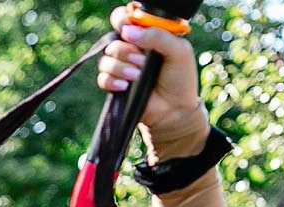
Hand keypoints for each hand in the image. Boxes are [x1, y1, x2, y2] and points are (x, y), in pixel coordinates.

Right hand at [97, 6, 207, 152]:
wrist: (174, 111)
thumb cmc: (180, 79)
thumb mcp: (178, 51)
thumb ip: (157, 36)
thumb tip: (129, 32)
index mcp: (148, 35)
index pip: (127, 18)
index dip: (123, 19)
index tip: (129, 27)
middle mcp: (133, 49)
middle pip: (113, 39)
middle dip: (125, 49)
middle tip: (141, 60)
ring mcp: (122, 67)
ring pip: (106, 59)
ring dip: (121, 67)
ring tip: (137, 76)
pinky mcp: (115, 85)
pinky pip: (102, 78)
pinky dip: (112, 80)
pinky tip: (125, 86)